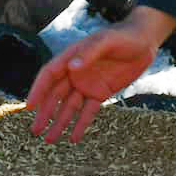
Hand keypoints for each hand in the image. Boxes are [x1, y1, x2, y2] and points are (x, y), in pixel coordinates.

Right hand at [26, 7, 175, 143]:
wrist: (144, 41)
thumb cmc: (123, 36)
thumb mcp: (107, 41)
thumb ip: (90, 52)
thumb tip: (72, 66)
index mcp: (71, 56)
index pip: (49, 75)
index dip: (38, 90)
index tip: (30, 106)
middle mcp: (75, 72)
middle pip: (55, 95)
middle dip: (45, 113)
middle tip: (35, 130)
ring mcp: (87, 84)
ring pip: (69, 107)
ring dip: (59, 122)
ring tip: (49, 140)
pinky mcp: (101, 93)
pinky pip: (88, 111)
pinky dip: (81, 124)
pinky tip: (73, 138)